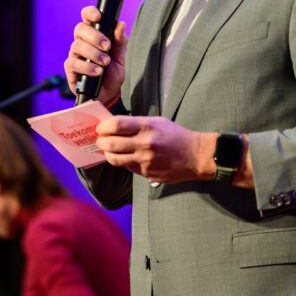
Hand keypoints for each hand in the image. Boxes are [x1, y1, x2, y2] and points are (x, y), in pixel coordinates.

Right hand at [64, 6, 127, 105]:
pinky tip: (97, 71)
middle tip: (107, 46)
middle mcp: (81, 43)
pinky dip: (87, 67)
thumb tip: (121, 24)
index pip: (87, 18)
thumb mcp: (120, 57)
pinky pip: (73, 64)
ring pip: (77, 46)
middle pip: (80, 29)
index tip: (99, 17)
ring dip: (93, 53)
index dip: (90, 13)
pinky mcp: (70, 70)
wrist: (109, 95)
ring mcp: (74, 55)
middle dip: (94, 36)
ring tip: (105, 62)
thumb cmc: (112, 73)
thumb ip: (120, 41)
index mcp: (93, 35)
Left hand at [95, 116, 215, 183]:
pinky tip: (125, 157)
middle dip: (101, 141)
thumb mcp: (158, 122)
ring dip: (108, 154)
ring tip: (108, 150)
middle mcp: (144, 143)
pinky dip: (123, 162)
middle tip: (100, 140)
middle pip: (111, 143)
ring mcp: (145, 160)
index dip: (103, 126)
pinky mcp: (146, 173)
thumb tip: (115, 127)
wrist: (196, 156)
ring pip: (115, 159)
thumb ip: (137, 124)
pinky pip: (128, 167)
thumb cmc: (176, 136)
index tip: (100, 127)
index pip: (116, 124)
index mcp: (147, 126)